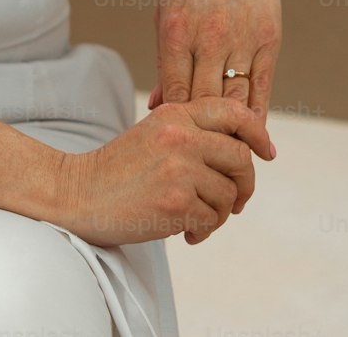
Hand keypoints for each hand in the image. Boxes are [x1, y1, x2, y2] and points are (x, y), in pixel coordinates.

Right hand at [54, 95, 264, 246]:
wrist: (79, 194)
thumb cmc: (120, 169)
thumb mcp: (156, 132)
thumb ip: (194, 132)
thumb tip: (243, 150)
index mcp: (176, 112)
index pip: (233, 112)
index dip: (258, 132)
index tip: (267, 152)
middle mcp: (181, 135)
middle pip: (240, 158)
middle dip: (245, 185)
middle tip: (235, 203)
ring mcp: (179, 168)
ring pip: (227, 195)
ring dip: (218, 215)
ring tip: (196, 219)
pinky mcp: (175, 202)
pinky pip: (210, 221)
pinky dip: (202, 233)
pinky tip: (184, 233)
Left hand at [146, 0, 283, 230]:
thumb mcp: (167, 13)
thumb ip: (165, 63)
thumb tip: (158, 110)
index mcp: (176, 30)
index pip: (174, 96)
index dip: (174, 129)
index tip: (172, 153)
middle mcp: (210, 36)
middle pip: (204, 106)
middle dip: (201, 141)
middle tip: (198, 173)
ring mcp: (243, 38)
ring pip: (236, 102)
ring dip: (231, 137)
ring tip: (226, 167)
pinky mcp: (270, 39)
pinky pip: (262, 89)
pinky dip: (257, 119)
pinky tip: (254, 143)